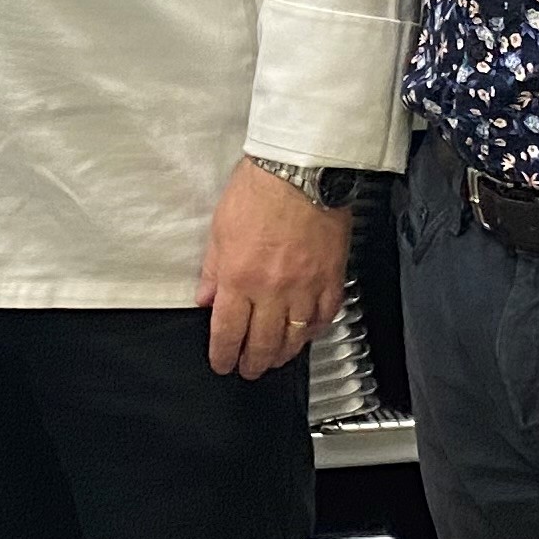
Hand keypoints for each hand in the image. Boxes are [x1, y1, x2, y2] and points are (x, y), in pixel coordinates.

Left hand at [202, 158, 348, 379]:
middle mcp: (273, 290)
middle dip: (253, 363)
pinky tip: (308, 332)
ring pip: (296, 336)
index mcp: (240, 278)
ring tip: (276, 359)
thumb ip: (213, 270)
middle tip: (248, 370)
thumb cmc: (259, 189)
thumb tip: (205, 299)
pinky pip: (325, 315)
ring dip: (284, 354)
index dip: (223, 355)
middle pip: (263, 343)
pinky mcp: (332, 277)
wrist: (301, 168)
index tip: (222, 364)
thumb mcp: (220, 229)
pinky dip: (316, 329)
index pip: (228, 332)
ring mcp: (306, 286)